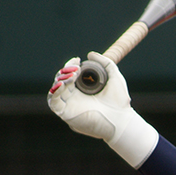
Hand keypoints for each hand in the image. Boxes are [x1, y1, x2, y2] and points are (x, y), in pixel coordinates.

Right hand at [47, 51, 158, 167]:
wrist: (121, 120)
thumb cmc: (120, 103)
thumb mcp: (114, 77)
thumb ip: (106, 64)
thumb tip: (90, 54)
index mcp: (83, 91)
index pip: (69, 76)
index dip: (70, 66)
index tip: (78, 60)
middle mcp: (74, 99)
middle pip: (60, 81)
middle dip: (65, 71)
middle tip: (76, 68)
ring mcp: (69, 107)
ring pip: (55, 90)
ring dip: (61, 79)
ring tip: (73, 75)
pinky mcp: (67, 115)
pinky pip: (54, 102)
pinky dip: (54, 92)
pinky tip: (63, 84)